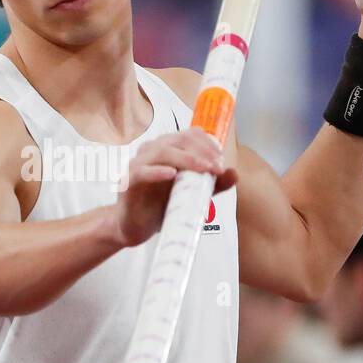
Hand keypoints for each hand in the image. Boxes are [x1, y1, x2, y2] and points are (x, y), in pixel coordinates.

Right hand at [113, 127, 236, 246]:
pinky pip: (141, 172)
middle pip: (178, 140)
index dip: (208, 143)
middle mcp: (152, 151)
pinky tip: (172, 175)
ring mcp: (138, 165)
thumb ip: (212, 185)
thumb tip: (233, 174)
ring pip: (162, 152)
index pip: (189, 134)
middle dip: (202, 152)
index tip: (221, 161)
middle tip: (217, 168)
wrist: (135, 228)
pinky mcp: (128, 183)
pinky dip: (157, 171)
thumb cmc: (161, 206)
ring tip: (204, 170)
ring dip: (187, 159)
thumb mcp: (193, 195)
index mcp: (167, 148)